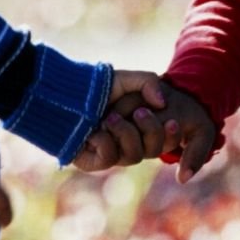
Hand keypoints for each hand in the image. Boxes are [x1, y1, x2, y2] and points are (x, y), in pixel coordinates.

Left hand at [74, 77, 218, 182]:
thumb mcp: (127, 78)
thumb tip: (162, 103)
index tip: (173, 121)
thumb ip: (149, 83)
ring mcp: (113, 152)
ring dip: (125, 133)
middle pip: (155, 150)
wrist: (66, 92)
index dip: (173, 135)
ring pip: (134, 156)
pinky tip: (93, 130)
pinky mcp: (94, 161)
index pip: (166, 140)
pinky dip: (105, 141)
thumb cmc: (96, 86)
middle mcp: (129, 142)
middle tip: (139, 112)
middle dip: (152, 131)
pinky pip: (110, 158)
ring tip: (110, 118)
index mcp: (141, 127)